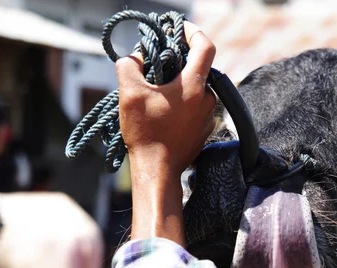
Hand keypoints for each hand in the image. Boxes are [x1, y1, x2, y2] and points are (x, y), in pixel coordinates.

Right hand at [115, 22, 216, 243]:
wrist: (158, 169)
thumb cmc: (146, 132)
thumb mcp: (129, 93)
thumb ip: (129, 66)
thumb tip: (134, 57)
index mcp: (194, 85)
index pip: (205, 46)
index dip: (193, 32)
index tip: (179, 29)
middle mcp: (207, 98)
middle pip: (198, 68)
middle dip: (178, 62)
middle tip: (157, 65)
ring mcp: (208, 115)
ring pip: (196, 89)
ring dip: (179, 85)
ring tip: (157, 93)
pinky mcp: (205, 129)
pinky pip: (195, 107)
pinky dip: (182, 103)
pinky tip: (164, 112)